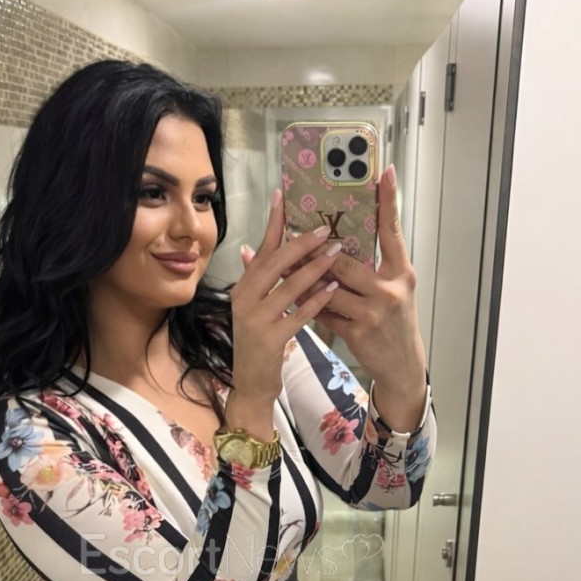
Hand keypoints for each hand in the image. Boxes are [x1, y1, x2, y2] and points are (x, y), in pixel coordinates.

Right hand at [227, 188, 342, 402]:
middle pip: (274, 263)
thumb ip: (257, 280)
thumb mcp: (253, 308)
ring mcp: (255, 320)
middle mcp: (244, 300)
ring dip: (314, 268)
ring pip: (288, 287)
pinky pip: (297, 314)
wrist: (250, 383)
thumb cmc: (258, 343)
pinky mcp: (270, 340)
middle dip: (301, 244)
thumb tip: (250, 248)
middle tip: (325, 228)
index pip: (260, 249)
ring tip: (337, 253)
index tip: (283, 197)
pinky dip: (316, 300)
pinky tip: (333, 287)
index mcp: (243, 288)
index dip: (272, 223)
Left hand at [255, 166, 426, 412]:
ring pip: (328, 286)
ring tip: (285, 264)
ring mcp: (373, 311)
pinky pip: (323, 311)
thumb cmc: (394, 321)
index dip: (388, 200)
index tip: (384, 172)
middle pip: (345, 260)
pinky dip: (307, 302)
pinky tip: (293, 295)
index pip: (393, 229)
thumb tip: (344, 240)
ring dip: (304, 277)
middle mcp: (390, 288)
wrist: (401, 365)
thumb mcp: (394, 289)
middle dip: (317, 251)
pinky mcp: (357, 332)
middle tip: (295, 231)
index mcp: (401, 270)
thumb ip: (376, 266)